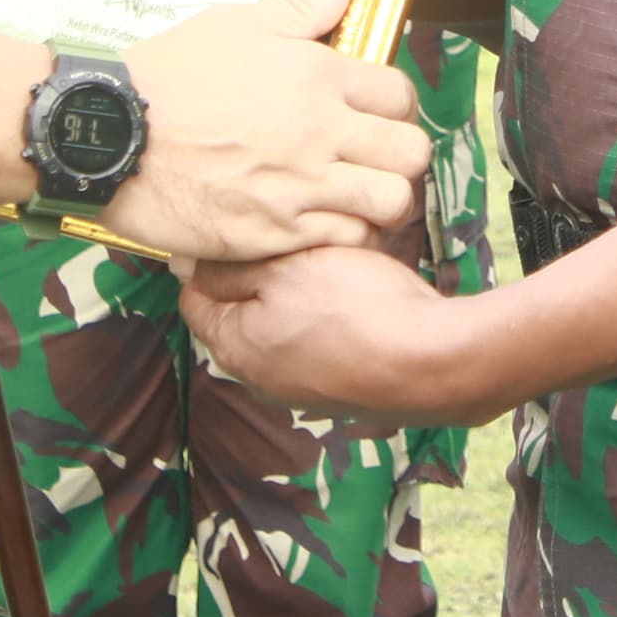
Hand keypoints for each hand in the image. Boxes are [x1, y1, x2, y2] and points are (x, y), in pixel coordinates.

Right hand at [99, 0, 428, 264]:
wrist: (111, 137)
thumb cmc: (168, 76)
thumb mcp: (235, 24)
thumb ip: (304, 7)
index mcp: (316, 75)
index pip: (400, 94)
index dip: (396, 106)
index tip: (376, 114)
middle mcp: (320, 132)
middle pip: (411, 152)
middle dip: (402, 154)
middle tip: (376, 157)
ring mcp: (301, 187)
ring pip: (390, 202)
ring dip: (382, 199)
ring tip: (359, 194)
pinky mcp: (276, 233)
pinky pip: (346, 239)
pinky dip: (346, 233)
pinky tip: (324, 220)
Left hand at [182, 246, 474, 423]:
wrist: (435, 361)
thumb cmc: (356, 307)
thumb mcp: (285, 270)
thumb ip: (230, 270)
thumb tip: (182, 266)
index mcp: (235, 349)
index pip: (195, 299)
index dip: (209, 258)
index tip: (237, 226)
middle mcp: (260, 379)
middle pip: (240, 313)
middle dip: (257, 274)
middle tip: (289, 237)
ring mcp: (303, 390)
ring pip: (282, 325)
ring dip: (296, 293)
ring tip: (325, 259)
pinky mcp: (341, 390)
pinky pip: (318, 341)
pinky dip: (327, 314)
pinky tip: (354, 291)